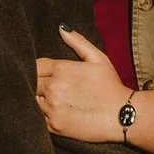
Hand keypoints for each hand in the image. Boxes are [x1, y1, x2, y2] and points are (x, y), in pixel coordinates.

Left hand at [37, 27, 133, 143]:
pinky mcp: (53, 126)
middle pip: (31, 82)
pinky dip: (40, 115)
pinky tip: (52, 112)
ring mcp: (52, 108)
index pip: (35, 65)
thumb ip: (77, 41)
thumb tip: (61, 27)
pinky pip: (36, 118)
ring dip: (37, 98)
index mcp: (61, 69)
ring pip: (31, 100)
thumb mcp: (98, 58)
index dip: (39, 69)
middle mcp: (53, 88)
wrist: (123, 116)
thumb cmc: (111, 86)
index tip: (47, 74)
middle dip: (36, 83)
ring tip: (49, 100)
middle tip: (47, 87)